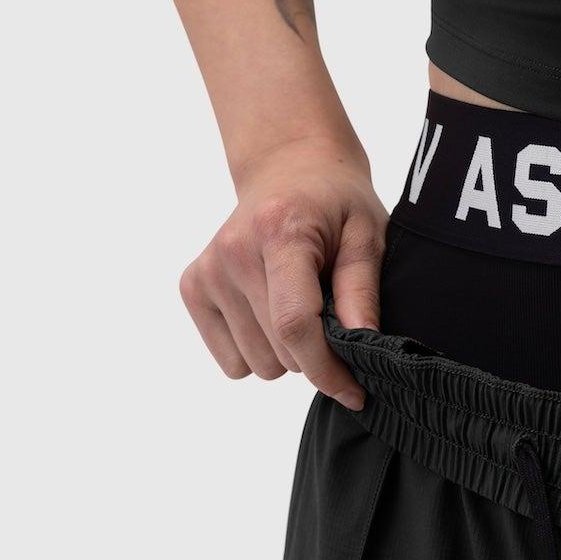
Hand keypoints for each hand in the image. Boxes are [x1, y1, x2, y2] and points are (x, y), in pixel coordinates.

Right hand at [179, 136, 384, 408]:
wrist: (288, 166)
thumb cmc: (335, 202)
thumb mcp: (368, 235)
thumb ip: (363, 291)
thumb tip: (362, 344)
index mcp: (280, 233)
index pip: (294, 323)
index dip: (326, 369)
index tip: (355, 392)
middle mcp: (233, 252)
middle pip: (279, 351)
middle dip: (315, 355)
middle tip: (332, 320)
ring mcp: (207, 271)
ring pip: (256, 364)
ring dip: (286, 354)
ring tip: (300, 308)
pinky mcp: (192, 287)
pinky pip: (231, 361)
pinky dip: (257, 351)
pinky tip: (271, 313)